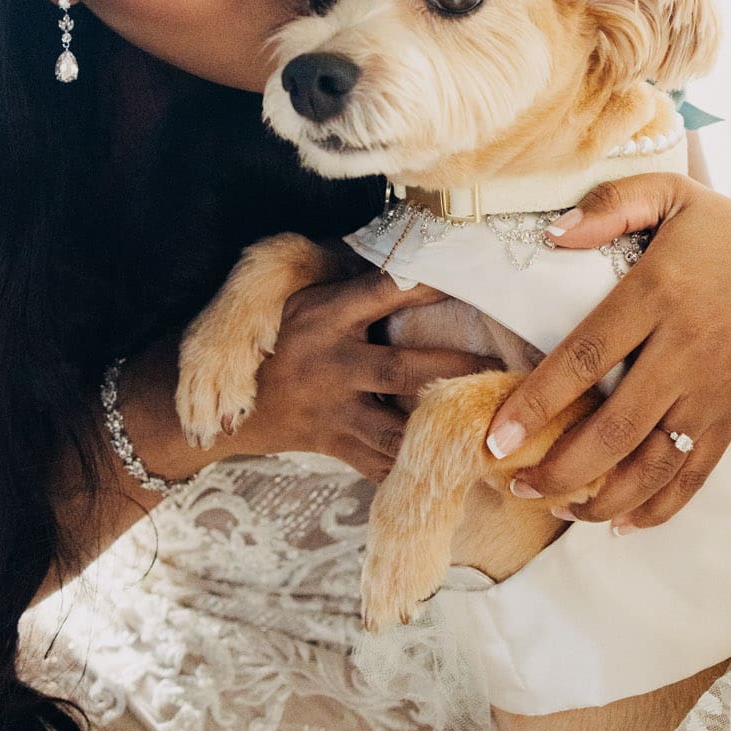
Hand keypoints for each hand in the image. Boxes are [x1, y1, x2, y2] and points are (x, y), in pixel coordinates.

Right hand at [204, 261, 496, 483]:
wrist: (224, 405)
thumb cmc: (276, 338)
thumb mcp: (303, 300)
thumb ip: (353, 286)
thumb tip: (415, 256)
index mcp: (326, 316)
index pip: (384, 292)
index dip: (428, 284)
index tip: (473, 278)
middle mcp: (333, 364)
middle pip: (404, 369)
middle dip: (457, 370)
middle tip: (506, 368)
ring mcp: (334, 411)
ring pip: (398, 428)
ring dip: (444, 432)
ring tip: (492, 431)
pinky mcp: (335, 446)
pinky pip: (382, 465)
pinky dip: (419, 470)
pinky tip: (460, 473)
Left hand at [486, 174, 730, 528]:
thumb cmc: (730, 234)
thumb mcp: (673, 196)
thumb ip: (611, 203)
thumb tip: (553, 235)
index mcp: (659, 294)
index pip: (585, 357)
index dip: (537, 402)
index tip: (496, 437)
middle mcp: (684, 352)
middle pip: (614, 430)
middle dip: (557, 469)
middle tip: (513, 483)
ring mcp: (711, 393)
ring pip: (652, 466)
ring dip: (599, 500)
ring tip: (553, 508)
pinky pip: (694, 476)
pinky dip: (658, 510)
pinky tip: (618, 525)